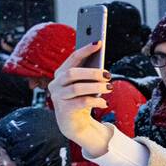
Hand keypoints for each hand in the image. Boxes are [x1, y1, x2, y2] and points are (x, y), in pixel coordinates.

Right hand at [47, 42, 112, 156]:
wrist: (75, 123)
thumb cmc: (82, 99)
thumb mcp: (87, 86)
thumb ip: (90, 76)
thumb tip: (103, 68)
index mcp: (61, 73)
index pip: (72, 58)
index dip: (85, 50)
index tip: (99, 42)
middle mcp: (56, 84)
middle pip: (72, 73)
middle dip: (92, 72)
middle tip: (108, 75)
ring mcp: (57, 97)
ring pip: (76, 88)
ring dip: (96, 87)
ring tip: (109, 87)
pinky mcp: (64, 110)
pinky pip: (81, 102)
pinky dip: (96, 101)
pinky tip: (104, 102)